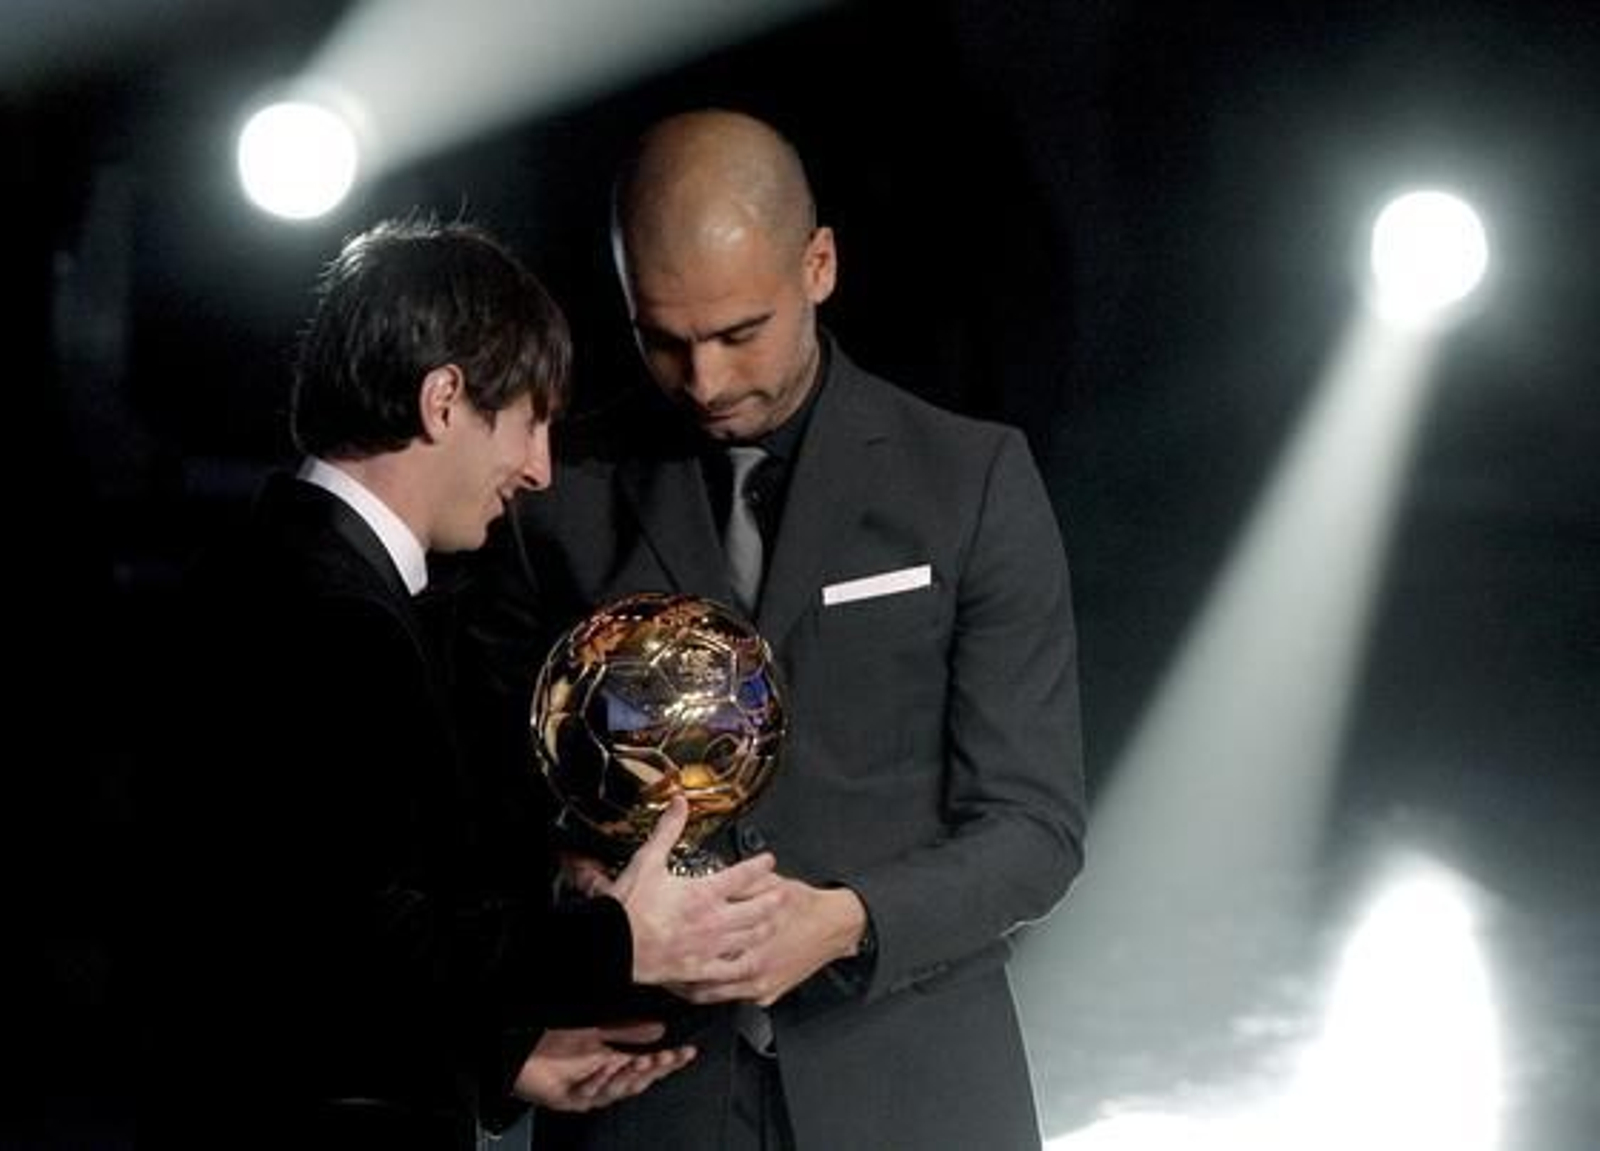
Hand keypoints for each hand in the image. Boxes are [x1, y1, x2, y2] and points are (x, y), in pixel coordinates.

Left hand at [512, 1023, 694, 1110]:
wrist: (521, 1053)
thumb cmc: (555, 1045)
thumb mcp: (597, 1032)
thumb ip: (628, 1032)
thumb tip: (661, 1030)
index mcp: (614, 1068)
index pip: (649, 1067)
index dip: (669, 1061)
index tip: (688, 1052)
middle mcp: (605, 1083)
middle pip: (637, 1081)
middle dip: (653, 1069)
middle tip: (666, 1057)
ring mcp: (588, 1093)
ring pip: (616, 1090)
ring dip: (629, 1076)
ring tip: (642, 1062)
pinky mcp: (569, 1099)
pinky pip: (588, 1093)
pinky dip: (599, 1081)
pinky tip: (607, 1069)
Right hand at [605, 796, 784, 985]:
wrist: (613, 945)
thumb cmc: (630, 906)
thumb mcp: (648, 860)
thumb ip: (668, 830)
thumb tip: (680, 804)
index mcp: (704, 892)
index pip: (744, 874)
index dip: (761, 864)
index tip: (769, 860)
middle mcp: (714, 919)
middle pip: (759, 908)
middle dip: (774, 899)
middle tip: (783, 894)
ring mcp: (711, 946)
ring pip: (751, 938)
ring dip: (765, 928)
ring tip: (773, 923)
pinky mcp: (702, 969)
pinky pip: (733, 970)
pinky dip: (746, 964)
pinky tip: (751, 960)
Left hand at [670, 877, 866, 1006]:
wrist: (835, 926)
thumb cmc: (804, 905)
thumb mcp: (770, 884)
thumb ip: (739, 884)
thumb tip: (712, 875)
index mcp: (749, 932)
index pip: (703, 942)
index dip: (678, 943)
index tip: (661, 940)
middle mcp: (752, 962)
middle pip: (701, 973)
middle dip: (676, 971)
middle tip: (658, 965)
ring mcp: (758, 982)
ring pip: (712, 993)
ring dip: (690, 988)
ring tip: (671, 980)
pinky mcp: (766, 993)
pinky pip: (733, 999)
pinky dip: (717, 993)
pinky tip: (705, 986)